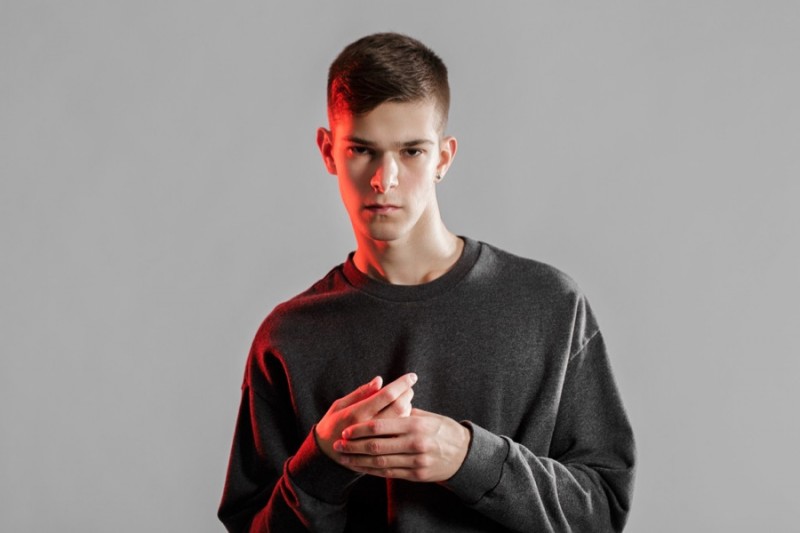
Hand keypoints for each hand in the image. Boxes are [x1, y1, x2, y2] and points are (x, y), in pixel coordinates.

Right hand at [315, 373, 416, 462]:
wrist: (325, 455)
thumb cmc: (332, 424)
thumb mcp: (339, 405)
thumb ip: (360, 393)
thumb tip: (379, 380)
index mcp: (356, 413)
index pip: (385, 395)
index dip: (401, 384)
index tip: (412, 376)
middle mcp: (367, 428)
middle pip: (398, 408)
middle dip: (407, 394)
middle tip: (408, 388)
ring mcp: (376, 441)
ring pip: (402, 422)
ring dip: (407, 408)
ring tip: (403, 401)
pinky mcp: (380, 450)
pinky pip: (399, 435)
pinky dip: (404, 422)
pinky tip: (401, 417)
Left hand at [333, 408, 470, 481]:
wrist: (464, 455)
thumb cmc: (443, 430)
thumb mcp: (428, 416)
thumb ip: (406, 412)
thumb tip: (385, 401)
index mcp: (416, 425)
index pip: (381, 426)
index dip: (360, 429)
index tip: (345, 430)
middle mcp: (415, 444)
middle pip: (377, 446)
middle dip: (354, 446)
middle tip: (338, 444)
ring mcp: (416, 461)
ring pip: (380, 462)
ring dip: (358, 460)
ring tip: (344, 457)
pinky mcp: (416, 475)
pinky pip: (389, 473)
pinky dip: (372, 471)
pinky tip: (360, 467)